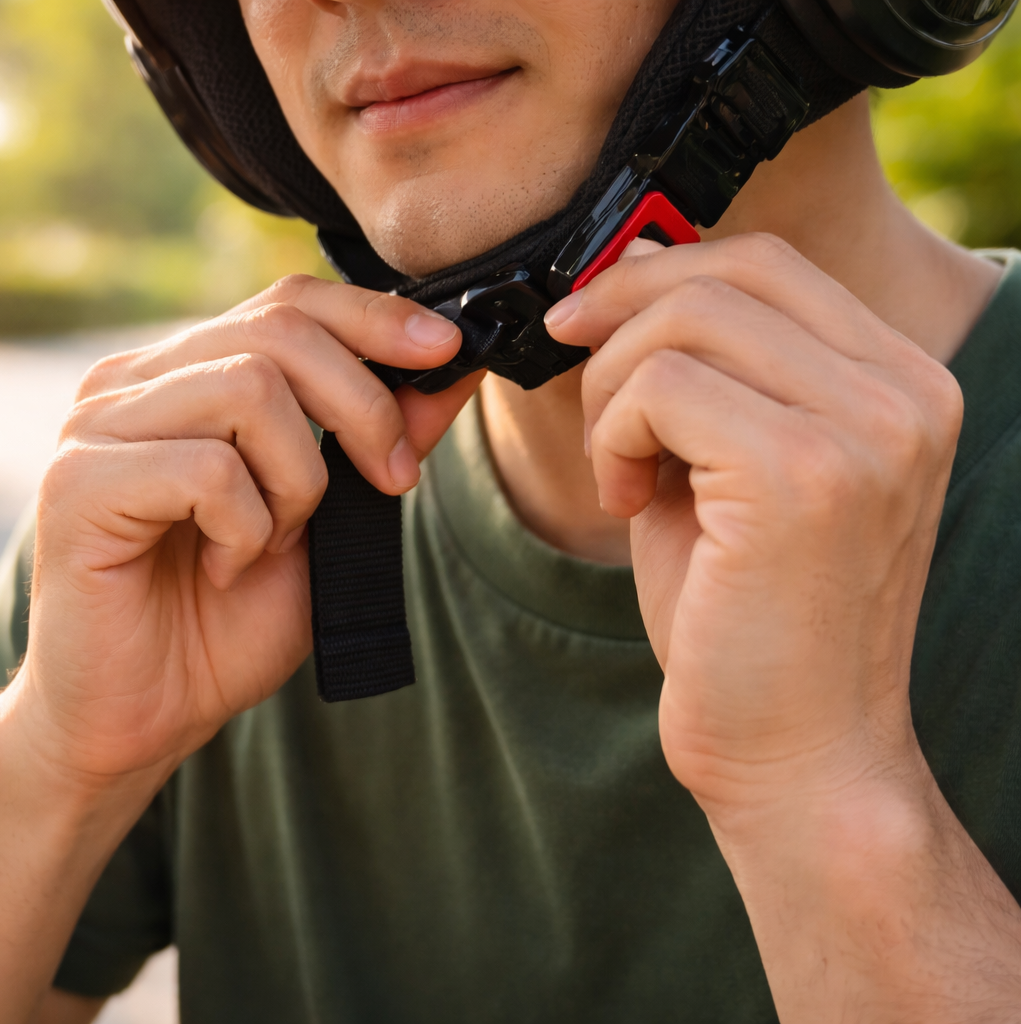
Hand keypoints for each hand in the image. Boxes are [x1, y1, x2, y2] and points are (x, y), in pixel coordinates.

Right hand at [0, 275, 482, 787]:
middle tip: (390, 481)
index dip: (374, 316)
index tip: (446, 349)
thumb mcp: (326, 528)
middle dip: (362, 406)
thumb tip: (451, 370)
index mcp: (181, 377)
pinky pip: (207, 469)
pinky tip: (221, 568)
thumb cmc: (218, 627)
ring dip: (297, 481)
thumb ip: (375, 446)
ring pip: (249, 390)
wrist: (136, 721)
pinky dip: (244, 528)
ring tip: (271, 543)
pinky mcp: (77, 484)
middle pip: (278, 332)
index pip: (285, 302)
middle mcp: (128, 383)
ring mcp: (94, 427)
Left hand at [545, 233, 963, 813]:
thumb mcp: (730, 470)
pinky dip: (612, 438)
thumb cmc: (749, 622)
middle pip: (726, 273)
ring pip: (683, 321)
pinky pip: (658, 388)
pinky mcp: (803, 474)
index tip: (587, 323)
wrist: (795, 754)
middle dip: (617, 316)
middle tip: (575, 384)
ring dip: (611, 392)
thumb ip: (703, 374)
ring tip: (620, 473)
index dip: (657, 274)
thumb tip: (623, 272)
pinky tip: (628, 505)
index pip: (770, 264)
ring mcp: (866, 429)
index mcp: (903, 384)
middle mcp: (907, 393)